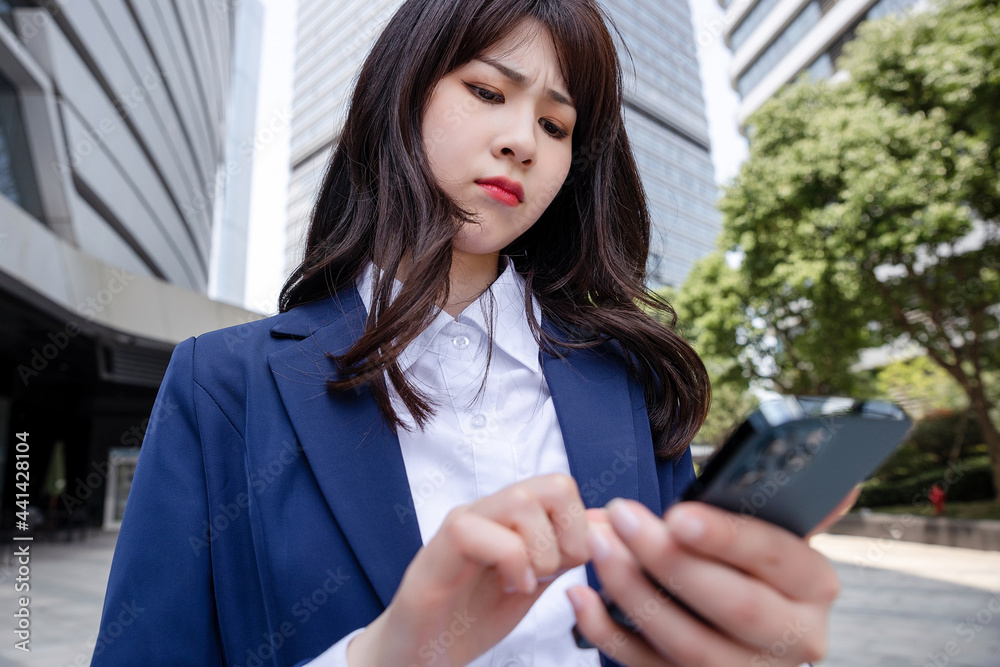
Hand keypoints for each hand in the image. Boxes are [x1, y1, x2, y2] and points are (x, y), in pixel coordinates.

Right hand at [347, 473, 589, 666]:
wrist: (420, 654)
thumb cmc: (470, 619)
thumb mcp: (534, 583)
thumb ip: (565, 553)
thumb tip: (609, 524)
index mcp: (509, 515)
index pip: (562, 486)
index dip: (581, 527)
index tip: (567, 566)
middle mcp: (486, 510)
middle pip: (552, 485)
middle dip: (569, 535)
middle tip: (551, 572)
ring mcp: (460, 525)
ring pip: (520, 501)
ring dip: (540, 550)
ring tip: (527, 583)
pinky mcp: (436, 553)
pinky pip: (478, 531)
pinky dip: (510, 562)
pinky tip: (509, 588)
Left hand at [567, 489, 857, 665]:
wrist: (740, 628)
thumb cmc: (747, 561)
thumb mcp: (773, 532)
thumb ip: (791, 504)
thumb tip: (840, 477)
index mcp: (813, 586)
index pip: (776, 558)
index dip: (726, 536)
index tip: (678, 514)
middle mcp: (793, 639)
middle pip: (733, 606)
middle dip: (670, 560)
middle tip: (622, 517)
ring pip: (688, 644)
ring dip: (633, 590)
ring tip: (598, 544)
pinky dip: (608, 633)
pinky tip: (582, 596)